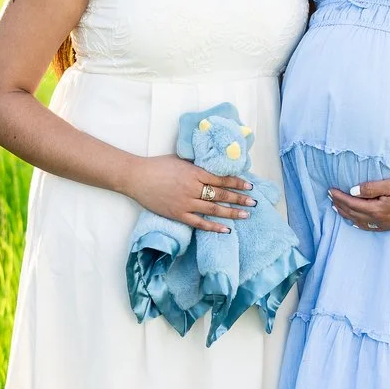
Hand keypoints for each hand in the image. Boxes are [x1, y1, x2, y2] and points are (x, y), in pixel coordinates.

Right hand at [124, 154, 255, 233]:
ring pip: (214, 209)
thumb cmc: (157, 165)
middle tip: (253, 202)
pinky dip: (213, 226)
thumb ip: (196, 166)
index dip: (237, 182)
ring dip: (231, 212)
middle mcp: (193, 188)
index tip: (249, 186)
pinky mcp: (178, 214)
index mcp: (194, 172)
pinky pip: (199, 222)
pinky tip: (225, 229)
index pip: (222, 179)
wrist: (136, 177)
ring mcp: (185, 202)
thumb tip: (212, 168)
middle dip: (239, 198)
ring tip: (245, 215)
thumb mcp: (180, 160)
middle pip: (221, 194)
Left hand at [329, 174, 389, 231]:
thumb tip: (352, 192)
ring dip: (348, 215)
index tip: (329, 191)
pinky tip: (358, 222)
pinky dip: (361, 224)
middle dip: (340, 206)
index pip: (352, 204)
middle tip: (330, 198)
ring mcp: (388, 224)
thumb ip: (370, 188)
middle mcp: (381, 220)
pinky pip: (372, 227)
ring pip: (361, 222)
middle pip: (354, 214)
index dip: (339, 197)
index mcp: (377, 209)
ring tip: (338, 209)